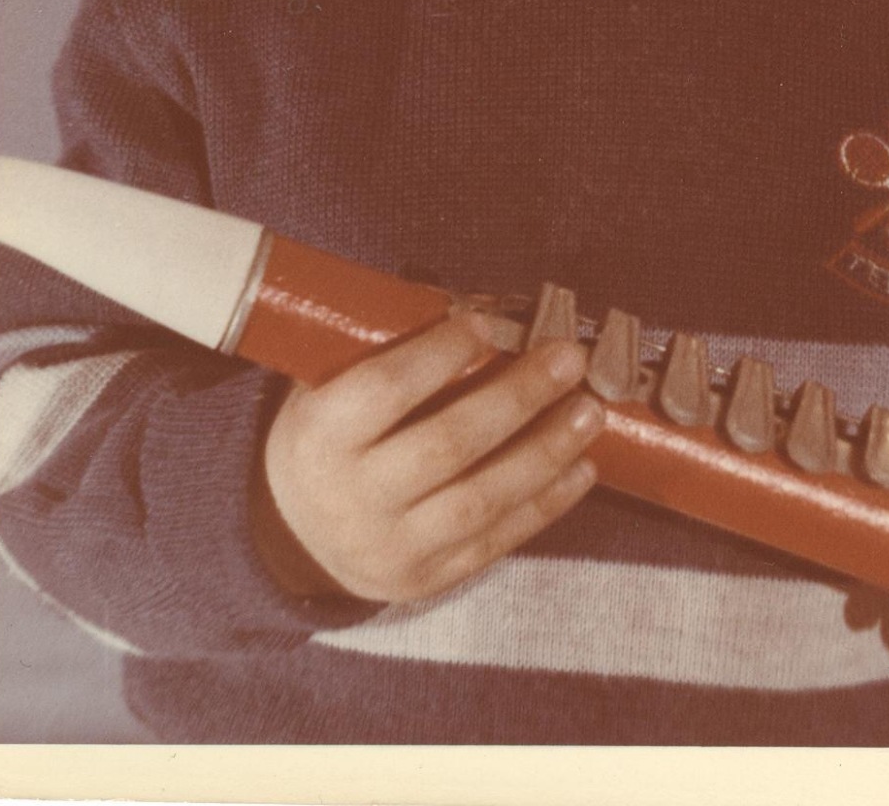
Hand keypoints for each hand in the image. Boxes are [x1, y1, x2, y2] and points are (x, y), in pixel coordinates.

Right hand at [253, 315, 603, 603]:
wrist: (298, 531)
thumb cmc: (332, 431)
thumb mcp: (333, 384)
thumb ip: (395, 348)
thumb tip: (489, 309)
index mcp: (320, 437)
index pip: (385, 391)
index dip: (439, 355)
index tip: (487, 324)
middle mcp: (354, 498)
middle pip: (447, 445)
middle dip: (518, 397)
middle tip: (569, 359)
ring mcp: (393, 547)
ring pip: (481, 499)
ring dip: (546, 451)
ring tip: (590, 412)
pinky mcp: (429, 579)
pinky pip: (496, 540)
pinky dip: (546, 503)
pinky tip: (583, 467)